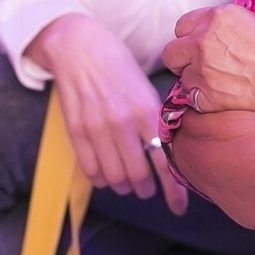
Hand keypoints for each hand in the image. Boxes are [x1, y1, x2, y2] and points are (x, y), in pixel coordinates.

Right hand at [28, 13, 189, 214]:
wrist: (80, 46)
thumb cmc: (118, 66)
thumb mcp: (146, 89)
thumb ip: (156, 121)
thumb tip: (169, 154)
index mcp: (146, 110)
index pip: (165, 161)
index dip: (173, 191)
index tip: (178, 208)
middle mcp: (123, 121)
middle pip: (138, 176)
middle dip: (145, 190)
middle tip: (147, 189)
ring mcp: (97, 127)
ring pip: (114, 178)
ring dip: (123, 187)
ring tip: (126, 182)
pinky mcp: (76, 130)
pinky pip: (90, 170)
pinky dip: (100, 179)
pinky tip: (105, 174)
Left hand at [163, 4, 254, 119]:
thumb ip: (229, 26)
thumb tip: (221, 34)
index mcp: (217, 17)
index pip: (183, 24)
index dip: (191, 35)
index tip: (198, 43)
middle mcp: (203, 40)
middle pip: (172, 51)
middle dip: (182, 57)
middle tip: (200, 63)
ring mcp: (202, 69)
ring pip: (181, 76)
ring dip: (194, 78)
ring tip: (217, 82)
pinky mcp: (206, 96)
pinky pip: (190, 97)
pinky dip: (202, 98)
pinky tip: (221, 96)